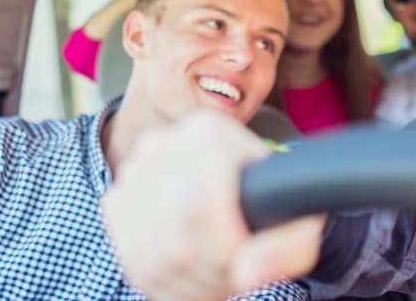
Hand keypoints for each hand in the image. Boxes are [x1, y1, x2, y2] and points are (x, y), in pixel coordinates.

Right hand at [100, 112, 324, 300]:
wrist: (238, 191)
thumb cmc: (273, 206)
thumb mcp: (298, 224)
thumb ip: (288, 250)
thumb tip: (246, 273)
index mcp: (209, 132)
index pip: (199, 207)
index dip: (226, 250)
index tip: (248, 259)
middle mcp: (163, 142)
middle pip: (176, 240)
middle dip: (210, 271)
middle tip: (235, 269)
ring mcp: (134, 172)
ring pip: (153, 258)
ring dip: (189, 282)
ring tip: (217, 269)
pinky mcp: (116, 202)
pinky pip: (132, 260)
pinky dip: (164, 280)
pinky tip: (192, 268)